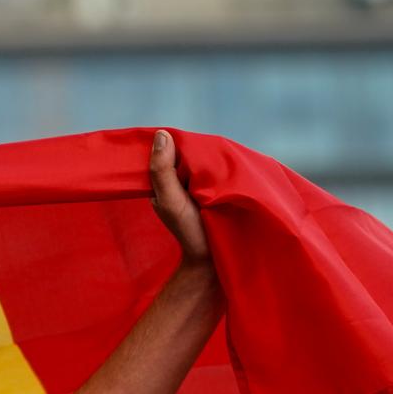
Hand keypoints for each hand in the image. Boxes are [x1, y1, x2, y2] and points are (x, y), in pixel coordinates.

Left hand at [149, 129, 210, 266]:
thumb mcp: (170, 200)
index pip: (167, 150)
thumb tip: (162, 134)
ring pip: (202, 161)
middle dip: (197, 152)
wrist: (214, 258)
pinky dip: (222, 169)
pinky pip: (217, 171)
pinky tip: (230, 170)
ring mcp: (196, 186)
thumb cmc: (189, 230)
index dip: (179, 144)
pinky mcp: (215, 190)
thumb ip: (162, 170)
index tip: (193, 147)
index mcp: (162, 181)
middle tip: (210, 161)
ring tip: (222, 166)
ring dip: (212, 160)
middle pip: (186, 153)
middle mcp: (177, 181)